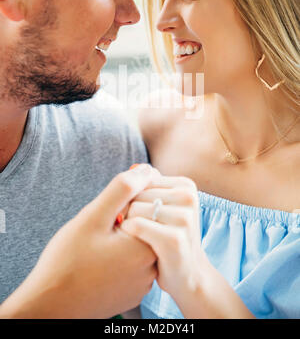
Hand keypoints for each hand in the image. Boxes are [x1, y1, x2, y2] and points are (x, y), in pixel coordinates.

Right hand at [0, 164, 159, 318]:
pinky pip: (131, 263)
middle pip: (143, 225)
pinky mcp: (132, 292)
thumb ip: (123, 189)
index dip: (123, 202)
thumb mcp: (94, 216)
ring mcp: (143, 283)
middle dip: (122, 220)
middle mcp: (152, 267)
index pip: (148, 205)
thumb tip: (147, 169)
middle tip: (96, 233)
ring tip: (95, 248)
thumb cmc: (68, 260)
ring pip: (136, 243)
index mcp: (147, 246)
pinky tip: (98, 262)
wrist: (50, 305)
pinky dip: (118, 256)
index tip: (103, 215)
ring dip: (120, 238)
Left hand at [121, 175, 201, 303]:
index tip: (144, 215)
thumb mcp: (164, 206)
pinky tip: (136, 244)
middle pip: (136, 193)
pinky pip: (135, 225)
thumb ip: (150, 186)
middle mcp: (188, 198)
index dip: (133, 198)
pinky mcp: (174, 239)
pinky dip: (128, 234)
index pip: (141, 179)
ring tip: (142, 238)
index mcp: (186, 185)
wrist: (189, 275)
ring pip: (133, 209)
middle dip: (130, 211)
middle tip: (143, 230)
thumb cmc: (168, 236)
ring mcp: (184, 218)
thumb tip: (134, 168)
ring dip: (128, 225)